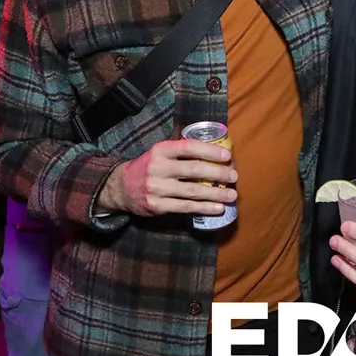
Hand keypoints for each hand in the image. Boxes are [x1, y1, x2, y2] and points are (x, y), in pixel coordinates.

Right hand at [97, 139, 237, 216]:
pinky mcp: (158, 206)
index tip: (227, 155)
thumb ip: (181, 151)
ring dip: (215, 194)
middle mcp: (158, 168)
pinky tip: (218, 208)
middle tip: (234, 176)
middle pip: (194, 170)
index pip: (189, 147)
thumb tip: (215, 151)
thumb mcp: (160, 153)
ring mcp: (157, 188)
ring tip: (232, 194)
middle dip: (218, 173)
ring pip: (193, 191)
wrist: (121, 187)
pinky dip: (204, 208)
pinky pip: (186, 207)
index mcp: (161, 150)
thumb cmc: (149, 166)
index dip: (210, 151)